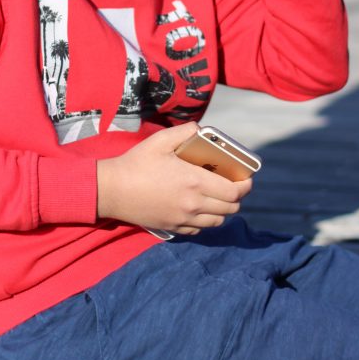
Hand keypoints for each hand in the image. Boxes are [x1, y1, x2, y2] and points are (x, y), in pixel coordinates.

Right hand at [97, 121, 251, 234]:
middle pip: (231, 208)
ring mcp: (184, 219)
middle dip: (237, 197)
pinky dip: (205, 220)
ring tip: (217, 197)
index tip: (246, 179)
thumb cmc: (136, 163)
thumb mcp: (160, 141)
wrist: (112, 190)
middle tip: (232, 185)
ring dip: (223, 210)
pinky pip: (200, 229)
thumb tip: (201, 129)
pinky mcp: (173, 228)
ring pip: (218, 221)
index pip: (235, 192)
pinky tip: (198, 208)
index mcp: (195, 182)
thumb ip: (184, 132)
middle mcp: (194, 204)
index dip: (246, 186)